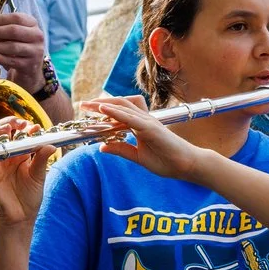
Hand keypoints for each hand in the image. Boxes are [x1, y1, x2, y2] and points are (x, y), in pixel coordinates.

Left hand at [0, 10, 52, 84]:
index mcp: (32, 24)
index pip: (16, 18)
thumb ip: (0, 28)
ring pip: (12, 46)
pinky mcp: (30, 65)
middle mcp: (37, 36)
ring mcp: (35, 51)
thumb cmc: (18, 49)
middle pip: (14, 31)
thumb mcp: (11, 36)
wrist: (29, 71)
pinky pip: (11, 60)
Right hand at [0, 119, 51, 228]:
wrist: (20, 218)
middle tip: (21, 124)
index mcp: (19, 154)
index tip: (35, 127)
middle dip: (11, 123)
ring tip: (8, 128)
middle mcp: (6, 156)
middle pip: (3, 132)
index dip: (25, 127)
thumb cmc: (29, 197)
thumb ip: (42, 160)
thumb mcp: (38, 176)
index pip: (19, 134)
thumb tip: (51, 144)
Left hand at [88, 95, 213, 181]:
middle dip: (99, 103)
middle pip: (119, 105)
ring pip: (123, 107)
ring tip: (88, 105)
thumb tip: (102, 147)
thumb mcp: (137, 157)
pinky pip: (130, 118)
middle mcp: (143, 120)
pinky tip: (104, 109)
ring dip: (104, 104)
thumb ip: (121, 150)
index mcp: (140, 126)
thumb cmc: (166, 161)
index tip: (87, 111)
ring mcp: (148, 122)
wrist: (186, 166)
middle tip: (82, 105)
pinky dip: (116, 112)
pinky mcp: (151, 128)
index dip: (103, 109)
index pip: (119, 112)